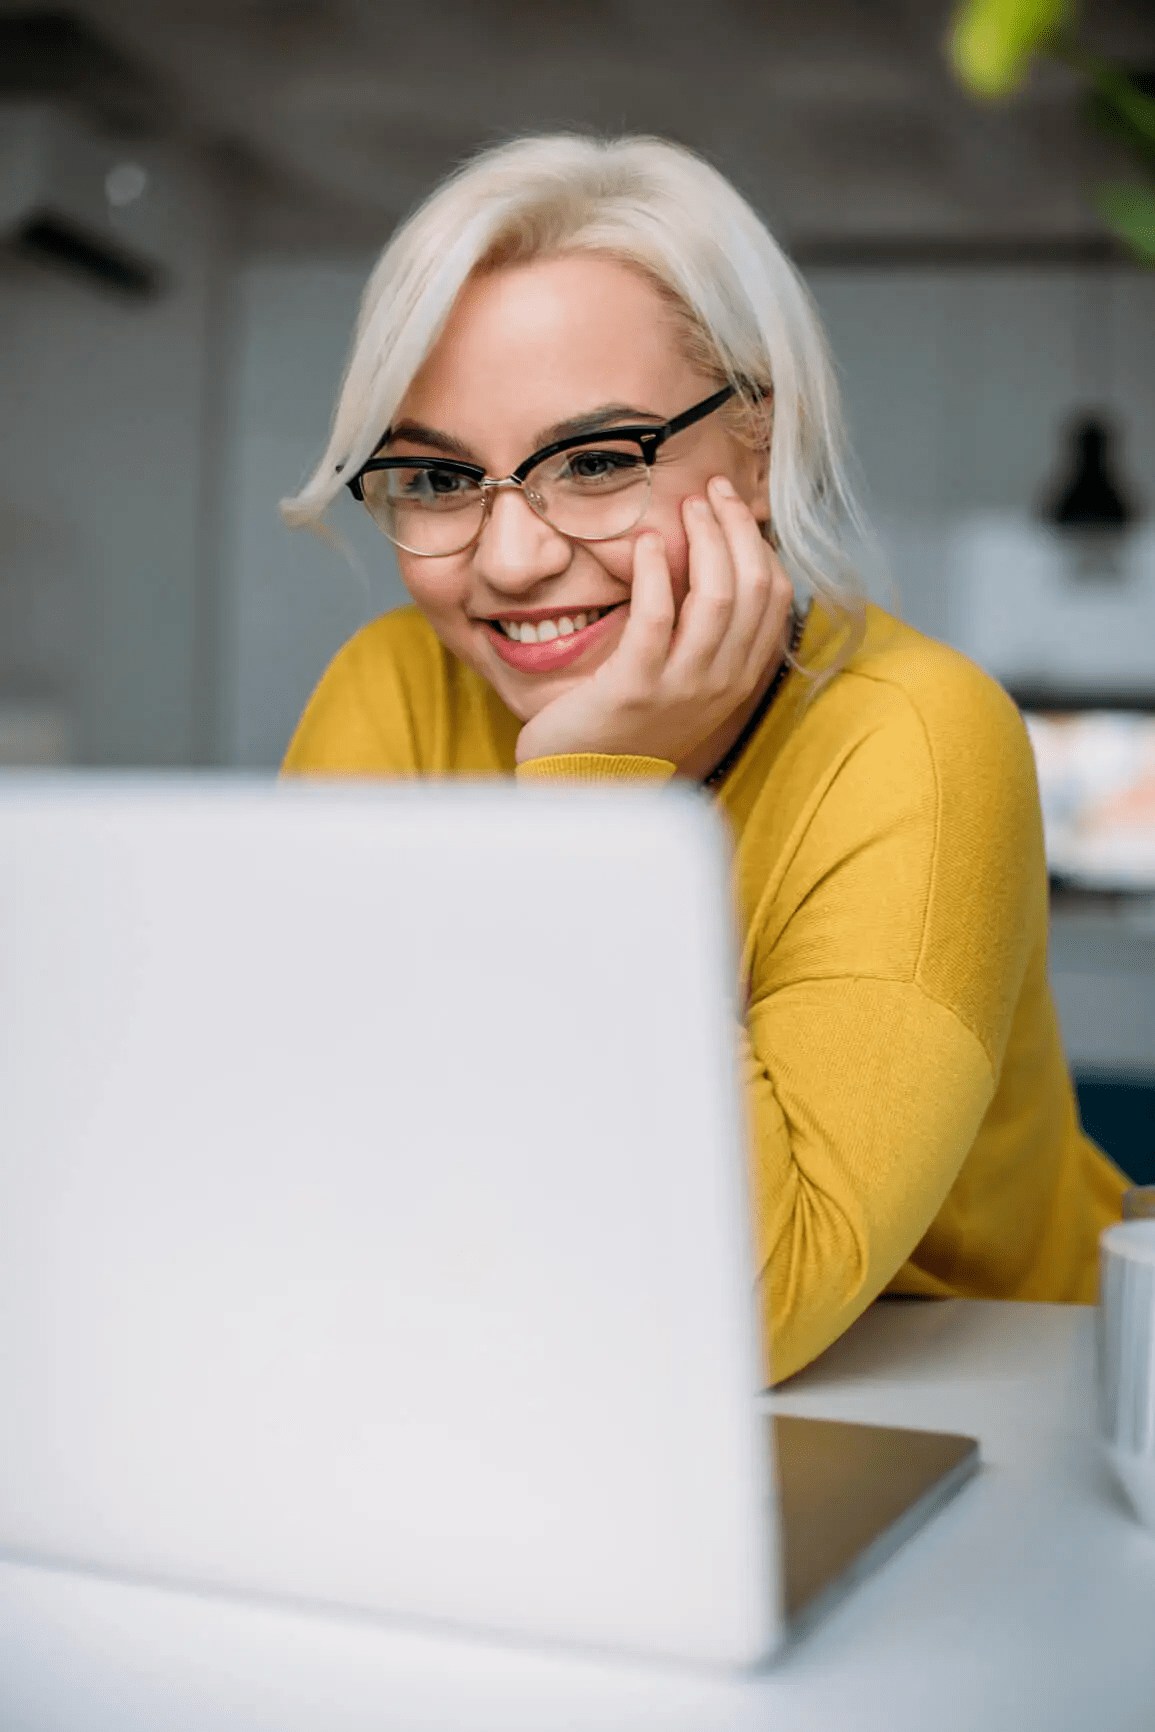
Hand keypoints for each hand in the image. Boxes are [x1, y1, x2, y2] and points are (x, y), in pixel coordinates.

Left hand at [514, 476, 794, 768]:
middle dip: (735, 528)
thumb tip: (712, 564)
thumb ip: (704, 635)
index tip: (732, 505)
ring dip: (703, 540)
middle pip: (752, 587)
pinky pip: (657, 617)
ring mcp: (683, 687)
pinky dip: (653, 571)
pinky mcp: (636, 687)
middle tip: (709, 491)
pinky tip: (642, 543)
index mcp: (739, 678)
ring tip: (684, 507)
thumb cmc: (628, 727)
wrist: (584, 786)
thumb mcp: (683, 682)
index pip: (774, 597)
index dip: (757, 542)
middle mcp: (722, 683)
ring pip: (717, 596)